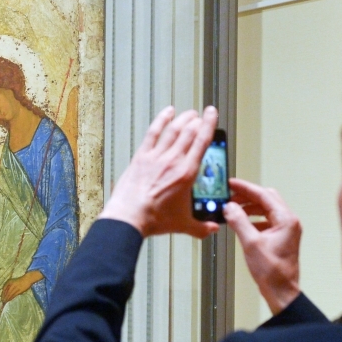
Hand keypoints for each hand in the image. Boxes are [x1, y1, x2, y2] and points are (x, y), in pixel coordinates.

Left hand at [1, 271, 41, 303]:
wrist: (27, 279)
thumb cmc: (20, 280)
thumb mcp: (13, 281)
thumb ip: (9, 286)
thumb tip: (5, 293)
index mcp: (9, 281)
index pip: (4, 289)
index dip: (2, 294)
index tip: (1, 298)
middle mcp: (11, 284)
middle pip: (6, 292)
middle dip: (4, 297)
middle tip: (2, 301)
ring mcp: (15, 287)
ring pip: (9, 294)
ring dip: (7, 299)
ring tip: (5, 302)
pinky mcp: (19, 290)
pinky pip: (13, 295)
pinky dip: (11, 298)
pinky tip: (9, 300)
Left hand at [99, 106, 220, 238]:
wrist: (129, 217)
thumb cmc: (153, 219)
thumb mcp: (183, 225)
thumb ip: (201, 227)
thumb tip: (212, 228)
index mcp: (186, 174)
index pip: (202, 142)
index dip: (209, 124)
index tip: (212, 114)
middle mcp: (172, 160)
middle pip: (189, 132)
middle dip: (197, 121)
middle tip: (202, 116)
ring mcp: (156, 156)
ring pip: (173, 130)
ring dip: (183, 119)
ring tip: (189, 114)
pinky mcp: (141, 157)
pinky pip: (153, 133)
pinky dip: (161, 120)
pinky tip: (166, 113)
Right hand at [223, 178, 301, 312]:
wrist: (281, 291)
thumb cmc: (272, 272)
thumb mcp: (251, 244)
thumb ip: (239, 222)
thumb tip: (229, 207)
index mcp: (286, 220)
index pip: (264, 195)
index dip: (245, 188)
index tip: (231, 184)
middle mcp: (289, 222)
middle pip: (266, 199)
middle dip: (247, 196)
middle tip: (230, 195)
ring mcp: (286, 229)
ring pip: (266, 209)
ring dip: (249, 207)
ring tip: (233, 208)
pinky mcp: (281, 237)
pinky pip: (266, 220)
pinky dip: (253, 218)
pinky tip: (242, 223)